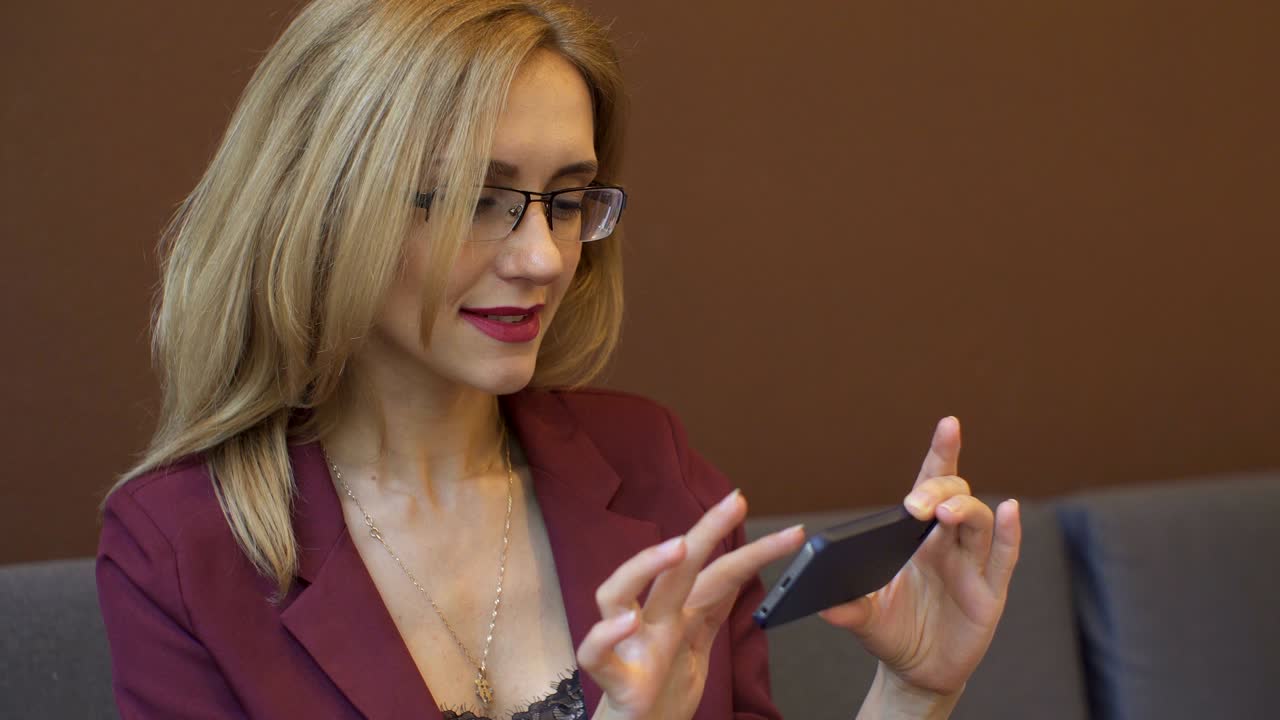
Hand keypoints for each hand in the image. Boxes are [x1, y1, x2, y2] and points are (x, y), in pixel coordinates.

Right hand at [577, 489, 806, 719]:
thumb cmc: (657, 688)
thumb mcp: (695, 644)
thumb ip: (711, 608)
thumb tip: (737, 571)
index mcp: (674, 613)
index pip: (714, 571)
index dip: (751, 550)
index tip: (792, 535)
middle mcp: (648, 620)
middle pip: (671, 567)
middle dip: (705, 530)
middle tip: (736, 502)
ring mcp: (628, 645)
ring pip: (615, 593)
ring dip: (645, 565)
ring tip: (678, 549)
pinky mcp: (614, 680)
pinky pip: (596, 653)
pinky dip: (607, 636)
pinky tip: (628, 622)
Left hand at [819, 417, 1021, 699]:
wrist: (914, 672)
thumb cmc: (891, 633)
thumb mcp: (864, 619)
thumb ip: (847, 609)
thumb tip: (822, 604)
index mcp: (915, 538)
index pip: (931, 485)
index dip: (942, 453)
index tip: (949, 423)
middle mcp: (948, 544)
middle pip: (956, 497)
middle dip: (939, 490)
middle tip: (917, 504)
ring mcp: (972, 567)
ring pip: (977, 522)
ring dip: (963, 509)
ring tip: (943, 513)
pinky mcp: (990, 595)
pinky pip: (1004, 558)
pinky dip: (1009, 534)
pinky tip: (1009, 511)